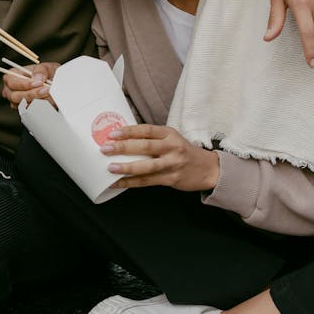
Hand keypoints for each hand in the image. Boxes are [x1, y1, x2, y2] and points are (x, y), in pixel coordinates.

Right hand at [2, 62, 59, 109]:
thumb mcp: (45, 67)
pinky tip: (49, 101)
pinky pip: (30, 112)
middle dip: (32, 94)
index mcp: (10, 77)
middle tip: (47, 90)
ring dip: (38, 101)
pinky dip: (40, 107)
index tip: (39, 83)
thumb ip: (41, 70)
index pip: (12, 83)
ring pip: (23, 105)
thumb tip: (37, 78)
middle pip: (16, 96)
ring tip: (50, 94)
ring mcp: (15, 102)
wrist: (53, 84)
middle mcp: (10, 91)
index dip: (24, 84)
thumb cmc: (46, 74)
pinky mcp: (23, 110)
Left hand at [101, 124, 219, 191]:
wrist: (207, 169)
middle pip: (145, 146)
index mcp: (169, 134)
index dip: (129, 131)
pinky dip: (131, 182)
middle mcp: (171, 147)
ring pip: (146, 166)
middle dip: (123, 147)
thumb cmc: (183, 152)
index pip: (147, 130)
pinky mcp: (171, 179)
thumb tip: (123, 139)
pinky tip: (118, 183)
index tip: (113, 133)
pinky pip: (148, 181)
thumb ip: (153, 138)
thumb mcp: (172, 139)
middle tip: (105, 148)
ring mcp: (172, 164)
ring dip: (127, 167)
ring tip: (111, 168)